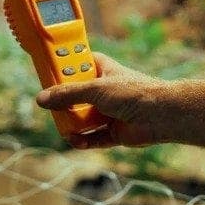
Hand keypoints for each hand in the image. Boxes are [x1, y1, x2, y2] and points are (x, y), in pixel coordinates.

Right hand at [36, 53, 165, 148]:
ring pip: (83, 119)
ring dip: (72, 125)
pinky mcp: (114, 132)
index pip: (78, 63)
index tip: (46, 69)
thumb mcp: (96, 89)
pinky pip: (93, 138)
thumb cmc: (135, 92)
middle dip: (64, 103)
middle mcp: (105, 90)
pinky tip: (78, 140)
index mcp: (103, 70)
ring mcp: (110, 112)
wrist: (162, 114)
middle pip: (76, 95)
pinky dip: (84, 141)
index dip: (64, 66)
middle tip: (52, 107)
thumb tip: (42, 99)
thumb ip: (69, 94)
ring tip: (66, 128)